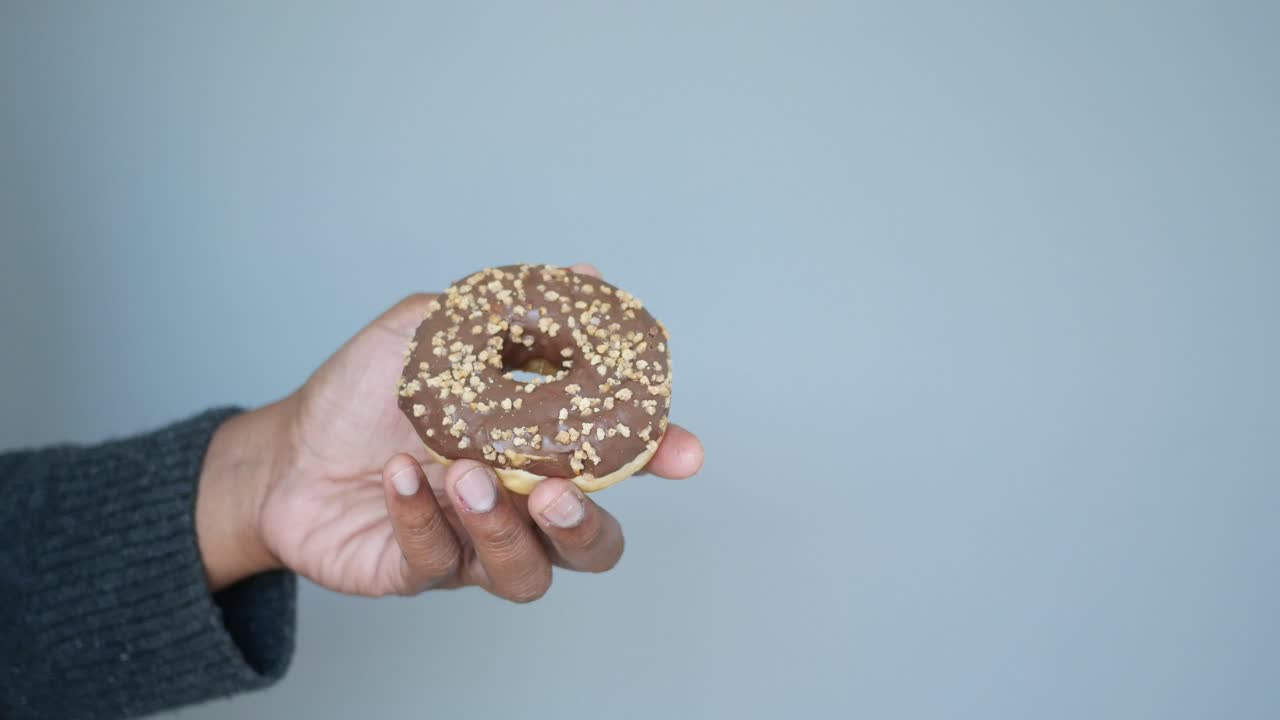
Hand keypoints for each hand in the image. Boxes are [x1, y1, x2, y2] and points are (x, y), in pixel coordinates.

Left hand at [195, 264, 703, 599]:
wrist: (284, 452)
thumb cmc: (365, 392)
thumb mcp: (432, 331)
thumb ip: (505, 310)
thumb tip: (583, 272)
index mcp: (536, 451)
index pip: (617, 463)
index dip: (657, 460)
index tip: (682, 452)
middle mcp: (518, 508)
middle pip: (593, 548)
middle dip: (587, 525)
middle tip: (554, 491)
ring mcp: (471, 548)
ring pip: (527, 574)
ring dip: (502, 529)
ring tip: (465, 476)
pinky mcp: (419, 573)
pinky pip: (439, 563)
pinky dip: (423, 517)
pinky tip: (401, 477)